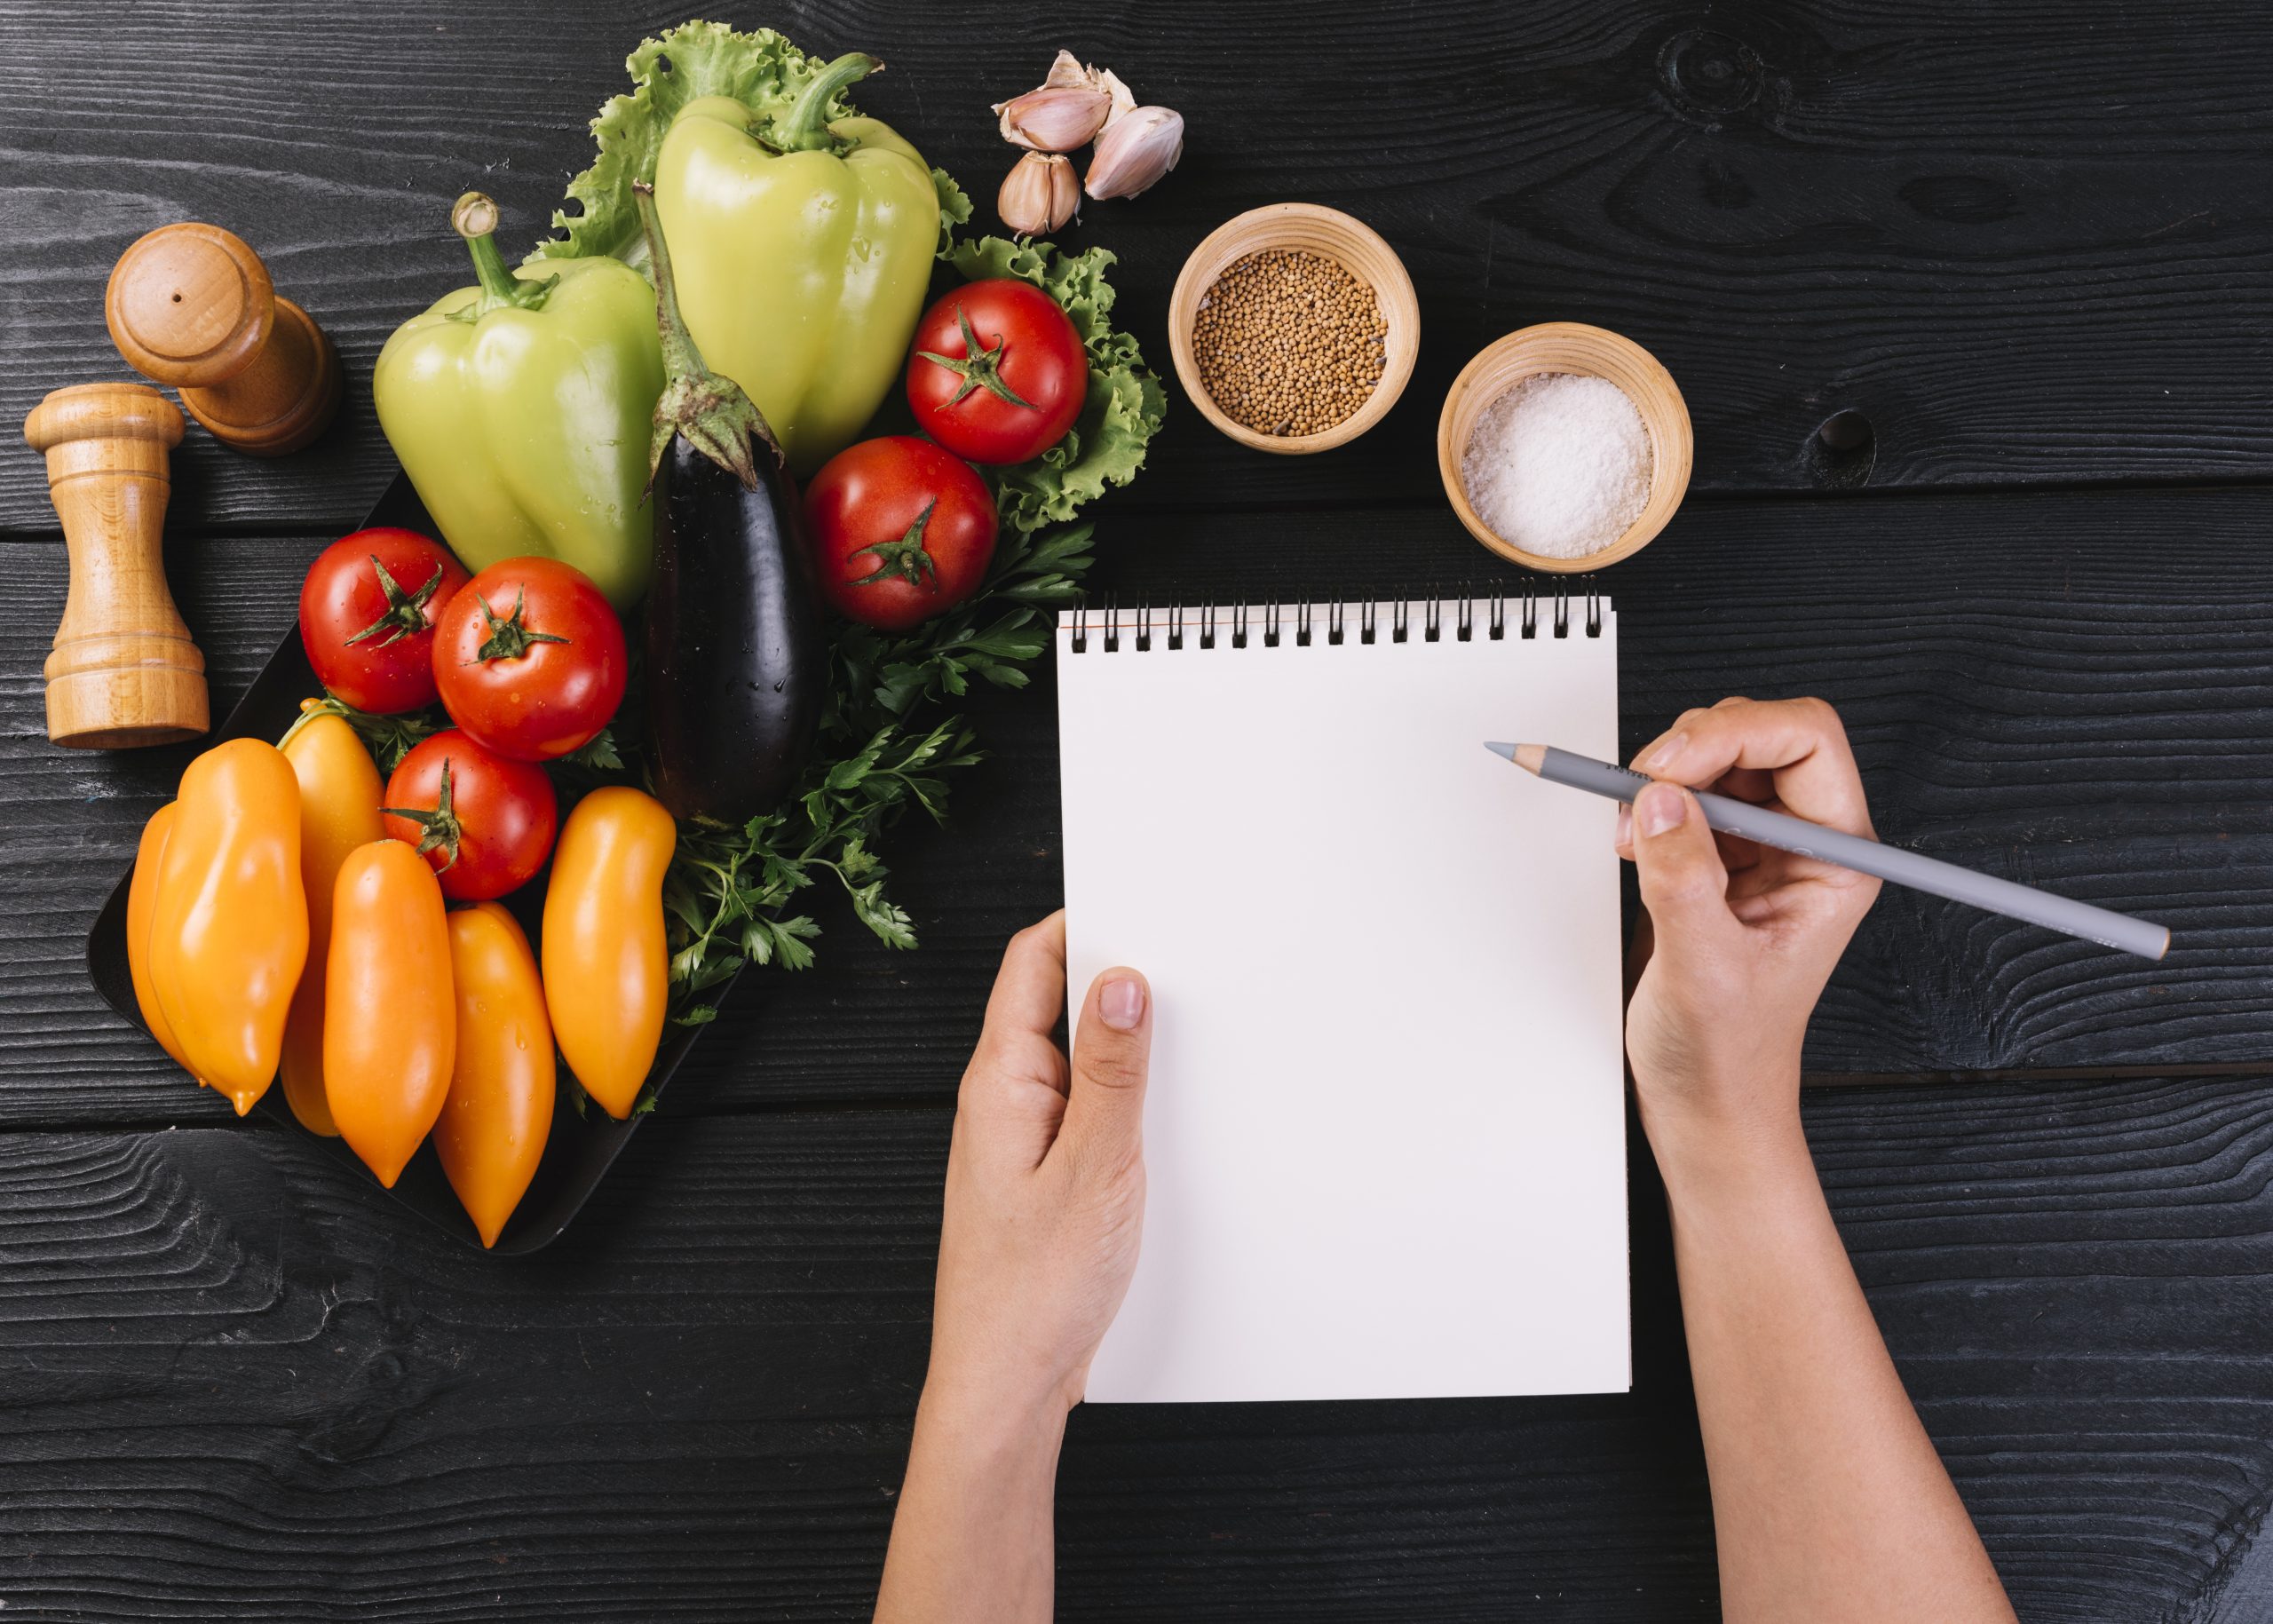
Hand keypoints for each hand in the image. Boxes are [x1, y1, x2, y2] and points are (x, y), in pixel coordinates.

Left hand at [925, 911, 1151, 1424]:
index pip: (1031, 962)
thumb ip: (1112, 1072)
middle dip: (1115, 979)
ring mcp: (1018, 1138)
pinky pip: (1082, 1109)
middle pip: (1054, 1002)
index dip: (1084, 921)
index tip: (1144, 903)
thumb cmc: (1034, 1292)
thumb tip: (1122, 981)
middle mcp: (1001, 1100)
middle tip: (1183, 967)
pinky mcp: (1040, 1175)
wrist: (1007, 1386)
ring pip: (1075, 1060)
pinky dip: (1121, 1099)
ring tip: (1183, 1042)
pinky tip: (1161, 1118)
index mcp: (999, 1081)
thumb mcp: (1094, 1168)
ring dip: (1124, 1046)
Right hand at [1615, 697, 1878, 1174]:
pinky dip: (1644, 801)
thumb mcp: (1704, 971)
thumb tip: (1661, 802)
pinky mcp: (1712, 857)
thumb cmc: (1728, 1057)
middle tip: (1643, 791)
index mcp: (1833, 863)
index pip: (1806, 743)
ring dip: (1662, 776)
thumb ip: (1684, 880)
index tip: (1671, 767)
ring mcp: (1757, 848)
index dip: (1736, 734)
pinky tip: (1630, 843)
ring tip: (1632, 830)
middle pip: (1758, 735)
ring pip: (1716, 755)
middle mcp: (1804, 844)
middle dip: (1691, 749)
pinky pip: (1681, 792)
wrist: (1705, 1102)